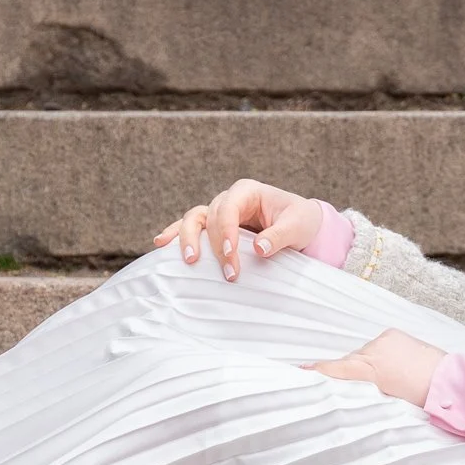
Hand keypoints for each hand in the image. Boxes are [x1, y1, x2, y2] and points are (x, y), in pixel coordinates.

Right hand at [153, 178, 322, 282]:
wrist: (303, 226)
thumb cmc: (301, 221)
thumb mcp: (298, 225)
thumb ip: (280, 235)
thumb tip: (259, 249)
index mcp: (248, 191)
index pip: (228, 209)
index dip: (226, 232)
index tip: (231, 256)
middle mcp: (229, 199)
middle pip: (209, 216)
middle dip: (213, 245)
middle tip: (227, 272)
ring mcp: (219, 213)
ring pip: (194, 219)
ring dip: (187, 239)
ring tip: (189, 261)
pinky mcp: (215, 228)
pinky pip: (191, 228)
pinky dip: (175, 234)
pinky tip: (160, 244)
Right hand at [306, 329, 446, 406]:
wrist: (450, 382)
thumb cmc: (421, 400)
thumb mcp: (387, 403)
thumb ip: (365, 396)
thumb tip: (352, 394)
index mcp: (371, 369)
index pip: (338, 368)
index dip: (319, 371)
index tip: (301, 371)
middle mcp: (374, 350)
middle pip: (350, 362)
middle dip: (348, 373)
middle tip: (349, 388)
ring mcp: (385, 339)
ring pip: (363, 354)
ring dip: (365, 365)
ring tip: (379, 381)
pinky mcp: (394, 334)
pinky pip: (376, 346)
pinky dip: (376, 356)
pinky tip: (388, 368)